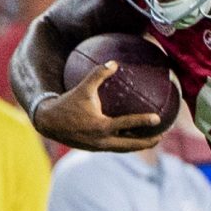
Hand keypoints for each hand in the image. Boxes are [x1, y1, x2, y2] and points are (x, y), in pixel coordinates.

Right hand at [34, 62, 166, 152]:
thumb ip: (98, 74)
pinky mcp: (95, 149)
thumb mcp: (82, 88)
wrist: (48, 122)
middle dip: (148, 142)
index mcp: (101, 126)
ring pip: (124, 148)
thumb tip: (114, 62)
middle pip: (131, 145)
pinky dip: (126, 144)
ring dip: (139, 145)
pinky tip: (133, 137)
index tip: (158, 118)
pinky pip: (115, 147)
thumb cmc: (67, 103)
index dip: (144, 121)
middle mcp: (102, 140)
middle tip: (162, 135)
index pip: (128, 124)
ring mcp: (99, 147)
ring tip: (153, 139)